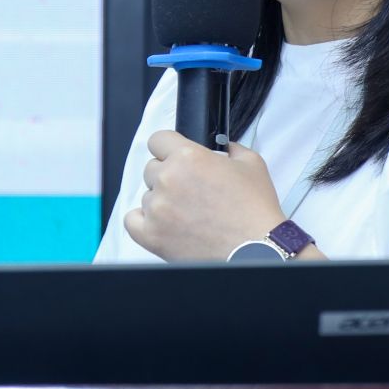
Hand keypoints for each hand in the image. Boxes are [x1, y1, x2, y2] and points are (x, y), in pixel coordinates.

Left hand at [123, 131, 285, 261]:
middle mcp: (168, 180)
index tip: (174, 156)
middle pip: (151, 168)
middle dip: (169, 175)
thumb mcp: (252, 164)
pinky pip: (132, 220)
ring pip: (146, 195)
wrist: (257, 249)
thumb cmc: (254, 211)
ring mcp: (157, 208)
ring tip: (187, 212)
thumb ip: (231, 148)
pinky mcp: (151, 235)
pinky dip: (144, 220)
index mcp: (188, 157)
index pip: (158, 139)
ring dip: (162, 200)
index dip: (168, 147)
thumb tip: (224, 147)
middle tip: (190, 189)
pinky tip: (164, 222)